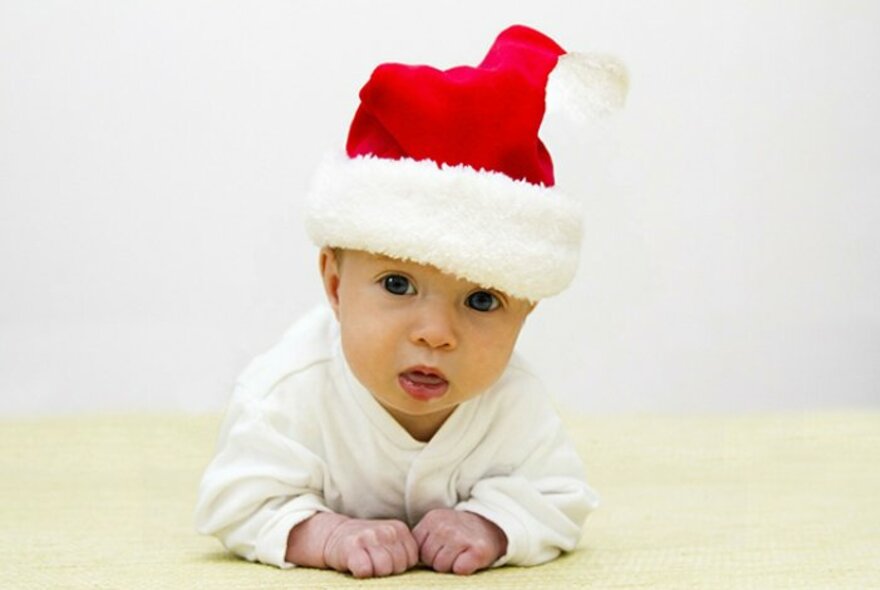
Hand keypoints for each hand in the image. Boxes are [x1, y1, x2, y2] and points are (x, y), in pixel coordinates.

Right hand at [287, 513, 417, 577]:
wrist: (335, 535)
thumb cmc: (367, 545)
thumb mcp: (389, 543)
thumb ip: (403, 552)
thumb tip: (420, 574)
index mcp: (400, 529)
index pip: (411, 560)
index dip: (399, 567)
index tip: (386, 560)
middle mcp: (387, 531)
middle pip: (398, 566)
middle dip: (387, 571)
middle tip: (373, 563)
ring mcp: (369, 537)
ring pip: (383, 569)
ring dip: (373, 573)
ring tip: (366, 564)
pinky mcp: (352, 547)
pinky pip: (365, 570)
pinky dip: (360, 572)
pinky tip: (355, 565)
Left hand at [412, 509, 507, 574]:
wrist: (491, 526)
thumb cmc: (459, 533)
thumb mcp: (437, 527)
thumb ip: (422, 539)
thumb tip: (404, 559)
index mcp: (432, 519)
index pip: (417, 550)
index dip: (428, 554)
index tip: (440, 548)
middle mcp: (445, 526)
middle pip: (428, 559)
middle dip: (438, 561)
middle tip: (453, 551)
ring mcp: (461, 537)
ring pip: (442, 567)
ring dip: (451, 565)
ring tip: (461, 554)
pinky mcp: (477, 550)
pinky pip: (460, 570)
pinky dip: (464, 568)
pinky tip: (470, 558)